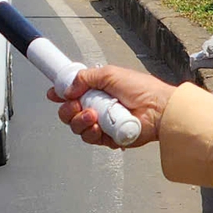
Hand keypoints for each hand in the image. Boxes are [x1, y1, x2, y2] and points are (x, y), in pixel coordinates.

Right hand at [48, 65, 173, 147]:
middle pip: (69, 112)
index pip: (72, 93)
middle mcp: (97, 107)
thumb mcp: (109, 74)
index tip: (54, 93)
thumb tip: (67, 88)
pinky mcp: (108, 138)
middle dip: (67, 109)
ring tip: (92, 115)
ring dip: (79, 121)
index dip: (61, 94)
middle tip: (75, 105)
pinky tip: (97, 126)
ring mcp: (102, 123)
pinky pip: (90, 138)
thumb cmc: (142, 89)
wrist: (157, 109)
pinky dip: (91, 133)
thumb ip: (85, 78)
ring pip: (76, 127)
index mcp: (97, 90)